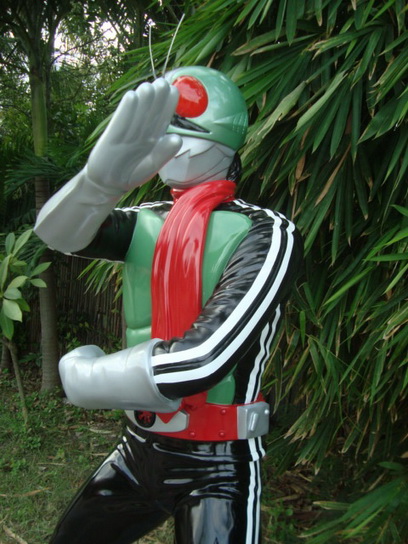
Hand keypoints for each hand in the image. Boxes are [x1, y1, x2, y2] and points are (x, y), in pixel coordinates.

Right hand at [86, 78, 181, 192]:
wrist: (109, 183)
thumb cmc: (132, 173)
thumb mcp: (151, 166)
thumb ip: (163, 153)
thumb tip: (177, 138)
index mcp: (153, 138)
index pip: (162, 118)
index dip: (168, 105)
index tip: (174, 91)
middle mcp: (140, 133)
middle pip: (149, 113)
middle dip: (156, 98)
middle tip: (162, 82)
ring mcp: (125, 134)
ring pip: (136, 116)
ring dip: (142, 101)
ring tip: (148, 86)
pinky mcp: (110, 139)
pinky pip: (120, 123)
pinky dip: (125, 111)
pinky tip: (131, 97)